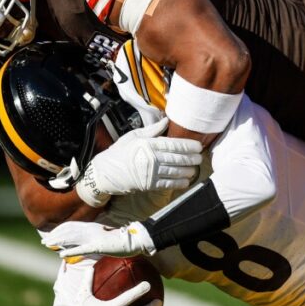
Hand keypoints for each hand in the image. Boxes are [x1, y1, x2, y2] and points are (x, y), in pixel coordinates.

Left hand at [44, 221, 155, 257]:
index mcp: (94, 228)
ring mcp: (94, 237)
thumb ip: (99, 239)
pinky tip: (61, 255)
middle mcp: (92, 230)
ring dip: (58, 242)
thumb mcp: (109, 238)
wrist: (136, 240)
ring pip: (71, 239)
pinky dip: (71, 252)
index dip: (61, 231)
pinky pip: (82, 249)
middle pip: (69, 232)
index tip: (51, 235)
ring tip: (47, 245)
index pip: (73, 227)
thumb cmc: (125, 239)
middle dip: (55, 236)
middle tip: (44, 241)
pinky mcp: (98, 245)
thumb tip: (92, 242)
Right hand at [76, 117, 202, 206]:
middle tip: (200, 157)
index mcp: (148, 144)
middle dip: (192, 158)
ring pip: (175, 171)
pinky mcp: (148, 184)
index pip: (174, 144)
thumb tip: (167, 120)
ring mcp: (150, 172)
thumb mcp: (133, 136)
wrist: (104, 172)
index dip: (189, 146)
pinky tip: (186, 181)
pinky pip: (168, 183)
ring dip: (188, 171)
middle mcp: (150, 158)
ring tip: (195, 169)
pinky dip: (179, 182)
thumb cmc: (119, 152)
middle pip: (178, 158)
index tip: (198, 146)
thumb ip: (152, 130)